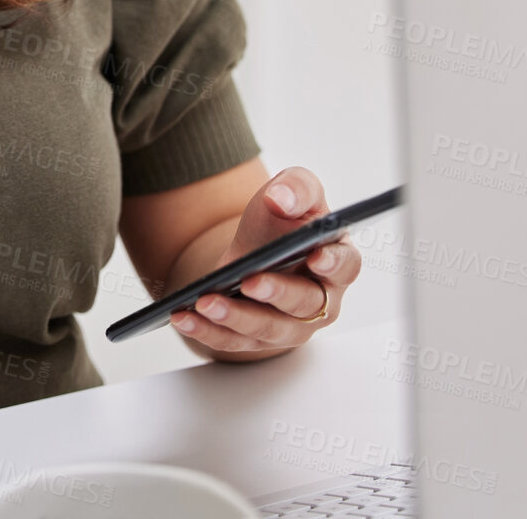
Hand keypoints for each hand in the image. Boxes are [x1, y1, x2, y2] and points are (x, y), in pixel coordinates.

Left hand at [169, 167, 361, 358]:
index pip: (344, 265)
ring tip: (205, 302)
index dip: (333, 263)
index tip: (316, 256)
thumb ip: (296, 186)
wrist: (256, 244)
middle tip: (249, 281)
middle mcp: (321, 300)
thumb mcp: (291, 189)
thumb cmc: (284, 219)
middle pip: (304, 304)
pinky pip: (233, 341)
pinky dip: (207, 332)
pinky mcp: (258, 338)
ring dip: (235, 318)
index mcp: (336, 260)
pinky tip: (182, 317)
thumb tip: (282, 199)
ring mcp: (290, 325)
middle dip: (276, 292)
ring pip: (267, 329)